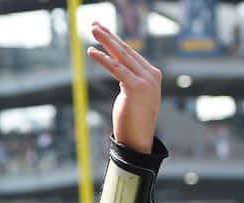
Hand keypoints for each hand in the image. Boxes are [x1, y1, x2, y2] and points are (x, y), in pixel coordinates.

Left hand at [88, 21, 160, 152]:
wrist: (138, 139)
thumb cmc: (133, 121)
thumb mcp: (134, 96)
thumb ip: (130, 81)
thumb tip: (121, 72)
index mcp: (152, 74)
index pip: (130, 53)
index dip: (115, 41)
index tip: (103, 31)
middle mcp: (151, 74)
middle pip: (125, 50)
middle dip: (109, 36)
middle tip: (95, 23)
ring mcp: (145, 80)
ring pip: (121, 55)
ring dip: (105, 41)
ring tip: (93, 30)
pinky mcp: (135, 87)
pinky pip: (116, 69)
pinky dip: (102, 59)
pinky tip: (92, 51)